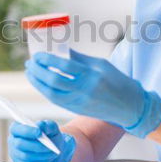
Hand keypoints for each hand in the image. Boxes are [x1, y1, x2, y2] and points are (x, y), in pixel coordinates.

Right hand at [8, 120, 75, 161]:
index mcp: (17, 128)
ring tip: (52, 152)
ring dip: (41, 154)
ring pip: (26, 156)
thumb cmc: (49, 136)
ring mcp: (15, 154)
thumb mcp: (51, 127)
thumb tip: (40, 126)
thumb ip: (46, 125)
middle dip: (36, 145)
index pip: (15, 128)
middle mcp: (13, 141)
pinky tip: (48, 157)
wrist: (52, 150)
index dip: (26, 130)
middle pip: (20, 144)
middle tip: (49, 146)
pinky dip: (40, 161)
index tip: (39, 132)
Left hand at [25, 49, 160, 137]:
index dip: (47, 60)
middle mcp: (85, 91)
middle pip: (54, 81)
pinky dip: (45, 91)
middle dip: (38, 72)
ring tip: (30, 72)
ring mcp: (80, 102)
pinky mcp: (77, 110)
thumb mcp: (101, 64)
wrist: (131, 107)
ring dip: (37, 83)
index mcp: (92, 76)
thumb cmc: (118, 81)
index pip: (64, 66)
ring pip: (51, 94)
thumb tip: (60, 51)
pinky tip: (39, 83)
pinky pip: (56, 100)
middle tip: (29, 63)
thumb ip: (79, 59)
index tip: (38, 55)